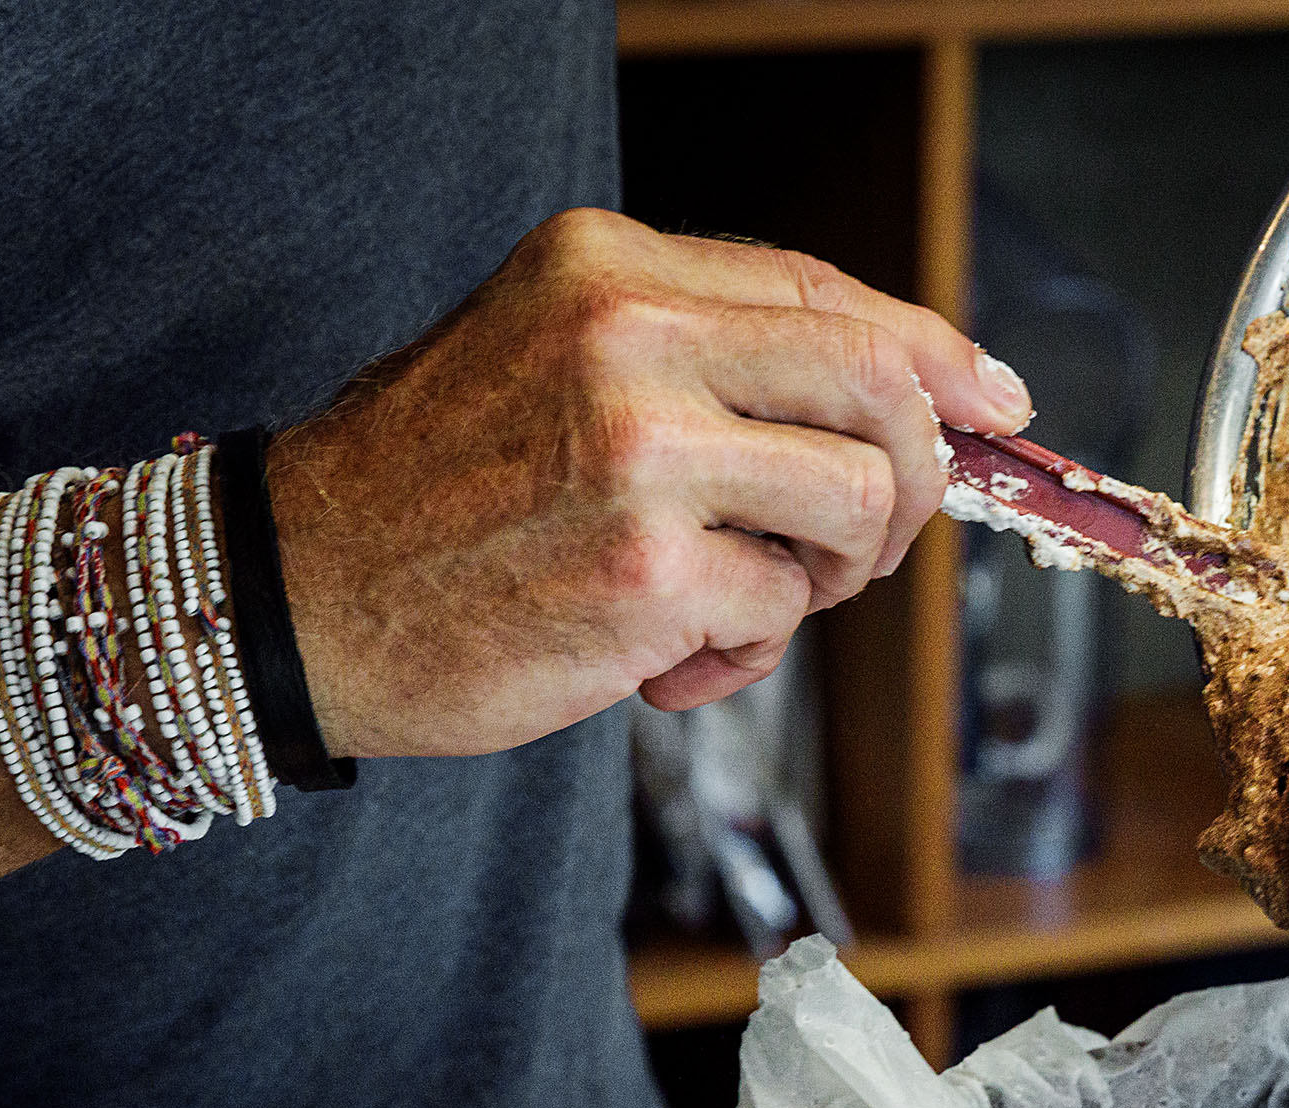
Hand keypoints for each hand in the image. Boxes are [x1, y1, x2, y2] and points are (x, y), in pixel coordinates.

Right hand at [267, 207, 1031, 755]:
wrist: (296, 597)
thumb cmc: (437, 494)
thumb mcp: (557, 361)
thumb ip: (708, 360)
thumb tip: (902, 395)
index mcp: (610, 267)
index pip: (829, 297)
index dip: (935, 356)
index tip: (991, 403)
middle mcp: (629, 336)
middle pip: (880, 389)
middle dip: (909, 481)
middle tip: (856, 546)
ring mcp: (642, 452)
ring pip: (858, 505)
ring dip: (825, 579)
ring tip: (731, 602)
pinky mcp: (649, 570)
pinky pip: (781, 611)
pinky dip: (743, 652)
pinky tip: (660, 659)